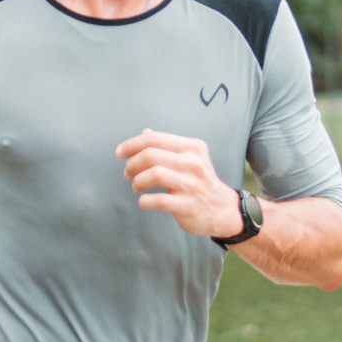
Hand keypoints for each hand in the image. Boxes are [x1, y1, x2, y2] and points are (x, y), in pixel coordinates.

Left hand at [116, 128, 238, 238]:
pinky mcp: (187, 205)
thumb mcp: (189, 157)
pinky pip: (159, 200)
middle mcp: (193, 163)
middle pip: (151, 155)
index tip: (120, 152)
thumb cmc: (199, 181)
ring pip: (154, 174)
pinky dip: (145, 200)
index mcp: (192, 147)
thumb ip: (167, 145)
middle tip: (128, 173)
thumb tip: (146, 132)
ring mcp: (191, 184)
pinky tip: (144, 200)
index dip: (132, 144)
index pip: (154, 139)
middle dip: (132, 164)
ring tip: (136, 186)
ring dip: (138, 181)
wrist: (221, 209)